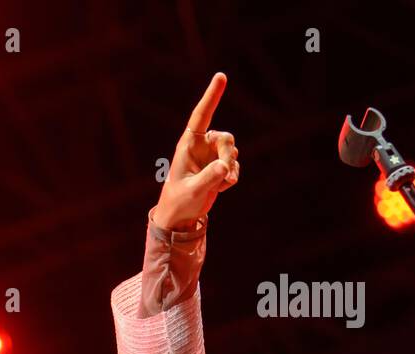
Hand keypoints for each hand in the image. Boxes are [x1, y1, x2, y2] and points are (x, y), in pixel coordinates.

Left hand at [152, 72, 239, 230]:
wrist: (181, 216)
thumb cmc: (179, 201)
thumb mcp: (193, 190)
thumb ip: (208, 178)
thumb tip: (225, 166)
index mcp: (188, 144)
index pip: (202, 115)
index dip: (211, 96)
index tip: (221, 77)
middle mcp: (201, 145)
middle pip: (226, 138)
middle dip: (228, 154)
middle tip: (225, 173)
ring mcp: (211, 155)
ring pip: (232, 151)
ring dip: (231, 168)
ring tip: (221, 184)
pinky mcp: (219, 166)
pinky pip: (234, 164)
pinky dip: (232, 176)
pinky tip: (220, 188)